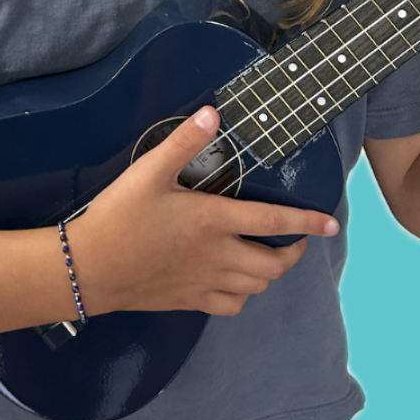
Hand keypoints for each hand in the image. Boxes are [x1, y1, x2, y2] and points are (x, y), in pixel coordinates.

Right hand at [66, 107, 339, 317]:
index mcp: (213, 221)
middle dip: (293, 253)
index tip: (332, 224)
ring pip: (257, 287)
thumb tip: (213, 113)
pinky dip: (243, 296)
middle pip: (274, 265)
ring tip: (269, 257)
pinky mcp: (189, 301)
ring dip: (270, 273)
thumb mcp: (148, 171)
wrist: (87, 268)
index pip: (274, 223)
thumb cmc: (118, 216)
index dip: (308, 224)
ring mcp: (205, 282)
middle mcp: (217, 256)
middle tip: (294, 239)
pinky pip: (232, 307)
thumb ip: (183, 141)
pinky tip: (236, 282)